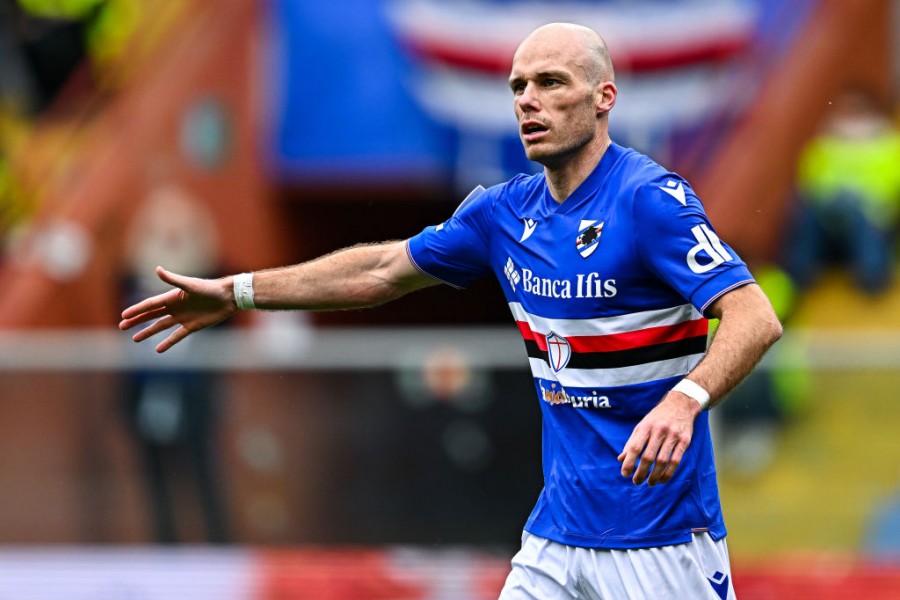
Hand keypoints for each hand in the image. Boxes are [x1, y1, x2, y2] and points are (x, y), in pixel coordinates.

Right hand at [118, 266, 235, 352]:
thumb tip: (157, 269)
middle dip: (137, 321)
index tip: (124, 315)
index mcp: (172, 297)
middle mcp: (175, 307)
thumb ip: (173, 280)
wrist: (228, 297)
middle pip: (152, 315)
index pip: (150, 304)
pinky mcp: (193, 326)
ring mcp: (183, 317)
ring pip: (161, 326)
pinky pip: (177, 336)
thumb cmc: (210, 288)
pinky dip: (168, 343)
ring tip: (135, 339)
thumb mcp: (191, 284)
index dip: (137, 310)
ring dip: (148, 332)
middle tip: (122, 326)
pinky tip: (158, 349)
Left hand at [617, 392, 699, 485]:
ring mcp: (673, 435)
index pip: (635, 447)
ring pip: (662, 461)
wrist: (681, 404)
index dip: (629, 462)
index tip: (625, 474)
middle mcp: (659, 431)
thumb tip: (621, 459)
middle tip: (636, 482)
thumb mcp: (642, 426)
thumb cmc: (657, 418)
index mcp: (646, 427)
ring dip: (655, 475)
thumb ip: (632, 442)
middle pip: (648, 456)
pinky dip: (669, 473)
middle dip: (641, 472)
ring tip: (650, 483)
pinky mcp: (685, 441)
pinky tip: (663, 479)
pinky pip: (676, 460)